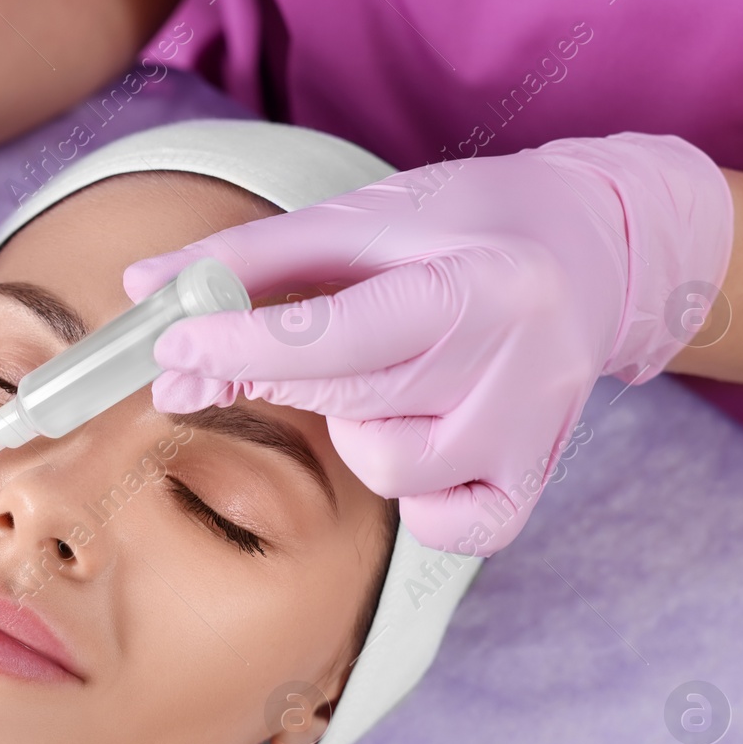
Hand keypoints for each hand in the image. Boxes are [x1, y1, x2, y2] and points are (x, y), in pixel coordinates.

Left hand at [125, 133, 732, 554]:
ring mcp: (528, 437)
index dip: (245, 345)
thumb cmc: (469, 225)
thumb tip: (141, 290)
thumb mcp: (365, 216)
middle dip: (263, 378)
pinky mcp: (529, 483)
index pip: (342, 333)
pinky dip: (407, 496)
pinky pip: (439, 527)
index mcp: (480, 282)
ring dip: (351, 427)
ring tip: (377, 375)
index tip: (172, 344)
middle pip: (351, 403)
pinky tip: (410, 438)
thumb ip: (251, 257)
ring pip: (385, 469)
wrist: (601, 250)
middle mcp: (517, 367)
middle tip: (211, 357)